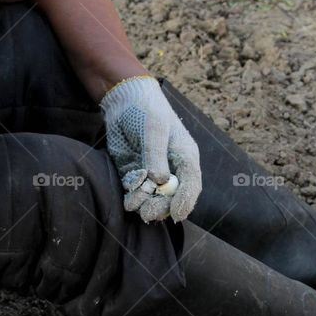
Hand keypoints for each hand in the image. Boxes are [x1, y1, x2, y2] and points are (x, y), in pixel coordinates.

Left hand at [100, 75, 201, 222]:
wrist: (124, 100)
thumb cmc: (146, 110)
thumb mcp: (153, 130)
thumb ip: (156, 156)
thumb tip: (159, 181)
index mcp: (185, 156)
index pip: (191, 184)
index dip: (186, 201)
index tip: (176, 215)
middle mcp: (172, 169)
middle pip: (173, 197)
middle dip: (162, 208)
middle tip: (148, 213)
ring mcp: (153, 173)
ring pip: (154, 199)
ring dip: (146, 205)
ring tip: (134, 204)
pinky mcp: (136, 174)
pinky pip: (137, 194)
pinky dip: (134, 199)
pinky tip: (129, 200)